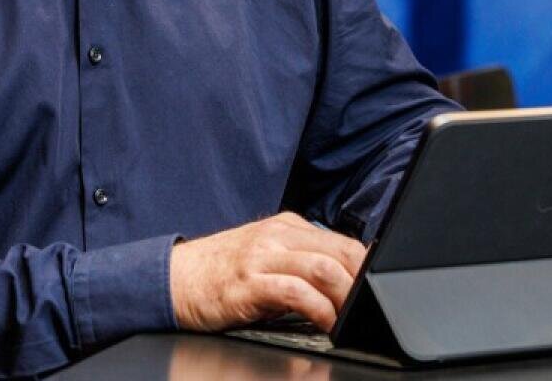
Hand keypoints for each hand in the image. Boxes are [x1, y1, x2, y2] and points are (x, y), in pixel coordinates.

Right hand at [167, 212, 369, 333]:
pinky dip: (320, 310)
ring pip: (324, 268)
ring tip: (352, 318)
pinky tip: (326, 324)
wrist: (173, 279)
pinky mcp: (249, 283)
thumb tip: (344, 280)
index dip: (368, 268)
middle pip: (342, 251)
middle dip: (364, 282)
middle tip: (370, 307)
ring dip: (347, 296)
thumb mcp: (265, 255)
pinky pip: (296, 292)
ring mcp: (262, 257)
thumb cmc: (221, 273)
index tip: (378, 290)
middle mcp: (277, 235)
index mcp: (286, 226)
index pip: (344, 242)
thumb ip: (300, 260)